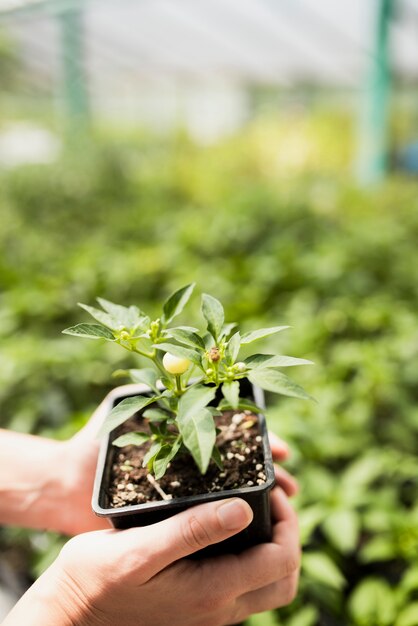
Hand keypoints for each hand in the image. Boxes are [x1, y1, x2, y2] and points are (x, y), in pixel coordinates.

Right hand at [3, 489, 299, 625]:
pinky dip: (253, 557)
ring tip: (254, 509)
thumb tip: (245, 511)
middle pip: (285, 579)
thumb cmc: (97, 578)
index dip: (288, 522)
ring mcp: (210, 612)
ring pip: (268, 586)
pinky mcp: (198, 607)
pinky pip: (244, 587)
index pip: (281, 560)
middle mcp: (219, 608)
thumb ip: (192, 530)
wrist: (70, 614)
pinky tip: (228, 528)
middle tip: (270, 500)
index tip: (269, 489)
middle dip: (290, 536)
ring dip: (274, 548)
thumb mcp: (140, 549)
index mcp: (212, 591)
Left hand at [60, 389, 297, 534]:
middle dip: (268, 469)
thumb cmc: (95, 440)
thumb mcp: (123, 404)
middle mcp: (193, 456)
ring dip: (261, 495)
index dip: (258, 436)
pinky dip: (233, 517)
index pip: (232, 429)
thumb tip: (180, 360)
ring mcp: (186, 486)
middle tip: (290, 483)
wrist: (66, 483)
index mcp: (186, 429)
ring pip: (232, 488)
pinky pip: (208, 513)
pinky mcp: (175, 513)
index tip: (280, 449)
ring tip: (284, 504)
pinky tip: (253, 525)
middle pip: (240, 459)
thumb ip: (150, 383)